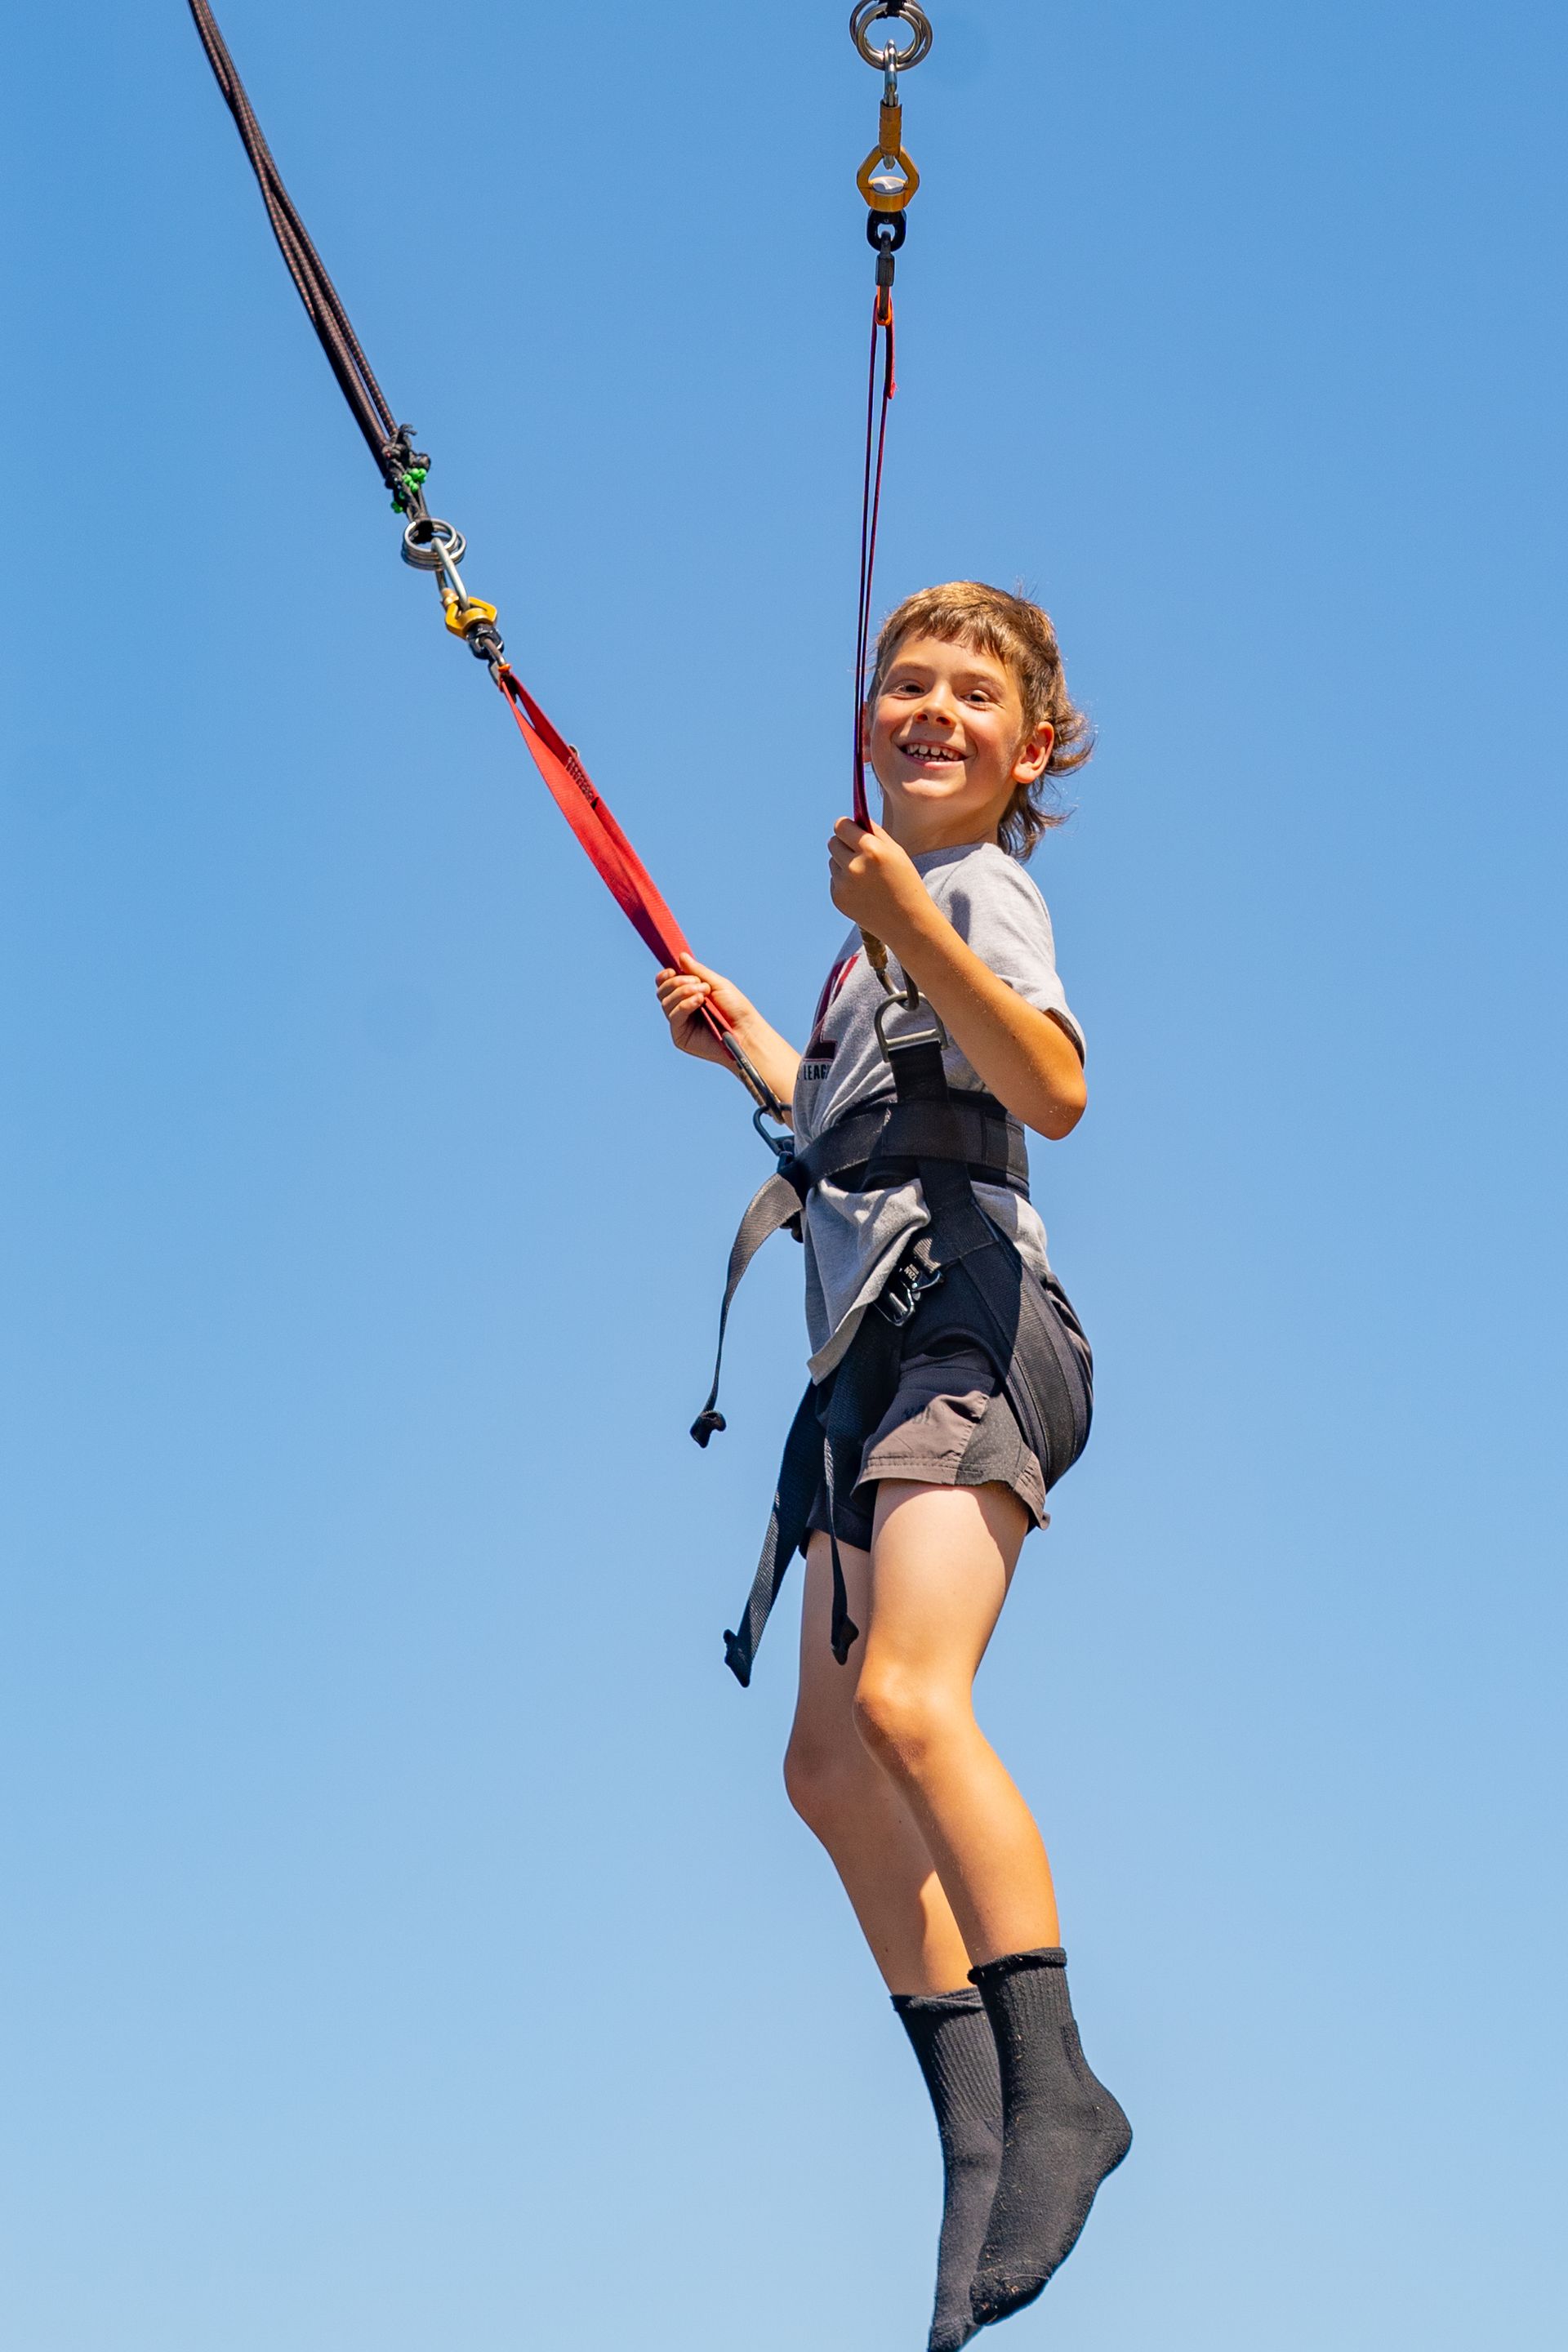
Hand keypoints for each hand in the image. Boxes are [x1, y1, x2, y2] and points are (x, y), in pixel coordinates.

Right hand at [655, 954, 757, 1068]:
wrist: (746, 1031)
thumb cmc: (736, 1008)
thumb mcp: (717, 984)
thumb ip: (698, 971)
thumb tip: (681, 956)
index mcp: (689, 995)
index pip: (666, 985)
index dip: (665, 977)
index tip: (672, 970)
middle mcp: (682, 1009)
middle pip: (662, 992)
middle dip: (677, 982)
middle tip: (699, 983)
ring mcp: (680, 1023)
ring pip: (666, 1002)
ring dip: (683, 992)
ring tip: (704, 992)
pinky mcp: (681, 1036)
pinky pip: (674, 1016)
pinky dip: (685, 1005)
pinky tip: (699, 1001)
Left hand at [827, 817, 930, 946]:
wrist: (907, 923)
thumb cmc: (905, 883)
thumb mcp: (896, 852)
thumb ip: (875, 833)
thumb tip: (854, 819)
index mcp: (872, 850)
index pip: (841, 826)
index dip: (845, 826)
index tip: (849, 828)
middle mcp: (854, 866)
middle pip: (832, 842)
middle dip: (843, 843)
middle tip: (857, 851)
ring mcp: (844, 884)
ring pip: (833, 862)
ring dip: (844, 863)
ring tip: (866, 877)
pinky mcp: (838, 898)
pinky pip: (834, 880)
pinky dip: (845, 882)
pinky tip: (863, 892)